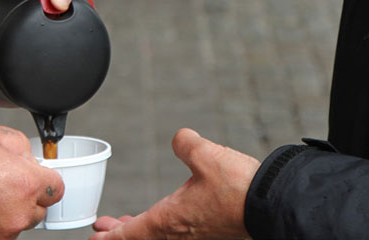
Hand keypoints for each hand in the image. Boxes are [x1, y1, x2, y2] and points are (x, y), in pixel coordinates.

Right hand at [0, 122, 63, 239]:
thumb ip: (18, 144)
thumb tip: (28, 156)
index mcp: (25, 183)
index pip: (56, 187)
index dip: (43, 177)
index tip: (30, 174)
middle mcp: (18, 213)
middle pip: (37, 208)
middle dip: (24, 195)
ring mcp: (1, 234)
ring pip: (16, 222)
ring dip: (6, 211)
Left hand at [89, 129, 258, 239]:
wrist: (273, 204)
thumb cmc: (239, 188)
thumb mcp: (205, 155)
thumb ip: (185, 143)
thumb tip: (180, 138)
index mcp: (169, 221)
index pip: (128, 235)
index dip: (108, 237)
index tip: (95, 237)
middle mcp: (178, 234)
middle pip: (140, 239)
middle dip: (119, 234)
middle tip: (103, 229)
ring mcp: (194, 236)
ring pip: (157, 238)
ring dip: (139, 231)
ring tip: (124, 224)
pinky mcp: (208, 233)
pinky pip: (174, 235)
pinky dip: (159, 228)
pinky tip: (164, 216)